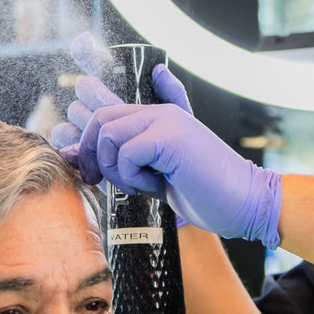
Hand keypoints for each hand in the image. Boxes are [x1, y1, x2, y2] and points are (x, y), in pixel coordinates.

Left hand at [53, 34, 281, 247]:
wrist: (242, 203)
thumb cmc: (202, 194)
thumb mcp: (153, 176)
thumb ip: (122, 161)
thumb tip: (70, 152)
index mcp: (158, 117)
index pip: (107, 110)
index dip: (85, 135)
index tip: (80, 164)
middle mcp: (161, 111)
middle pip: (101, 120)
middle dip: (92, 154)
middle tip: (100, 181)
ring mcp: (167, 120)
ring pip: (109, 135)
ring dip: (117, 169)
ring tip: (141, 184)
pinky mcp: (171, 136)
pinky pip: (128, 152)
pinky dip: (133, 176)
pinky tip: (156, 185)